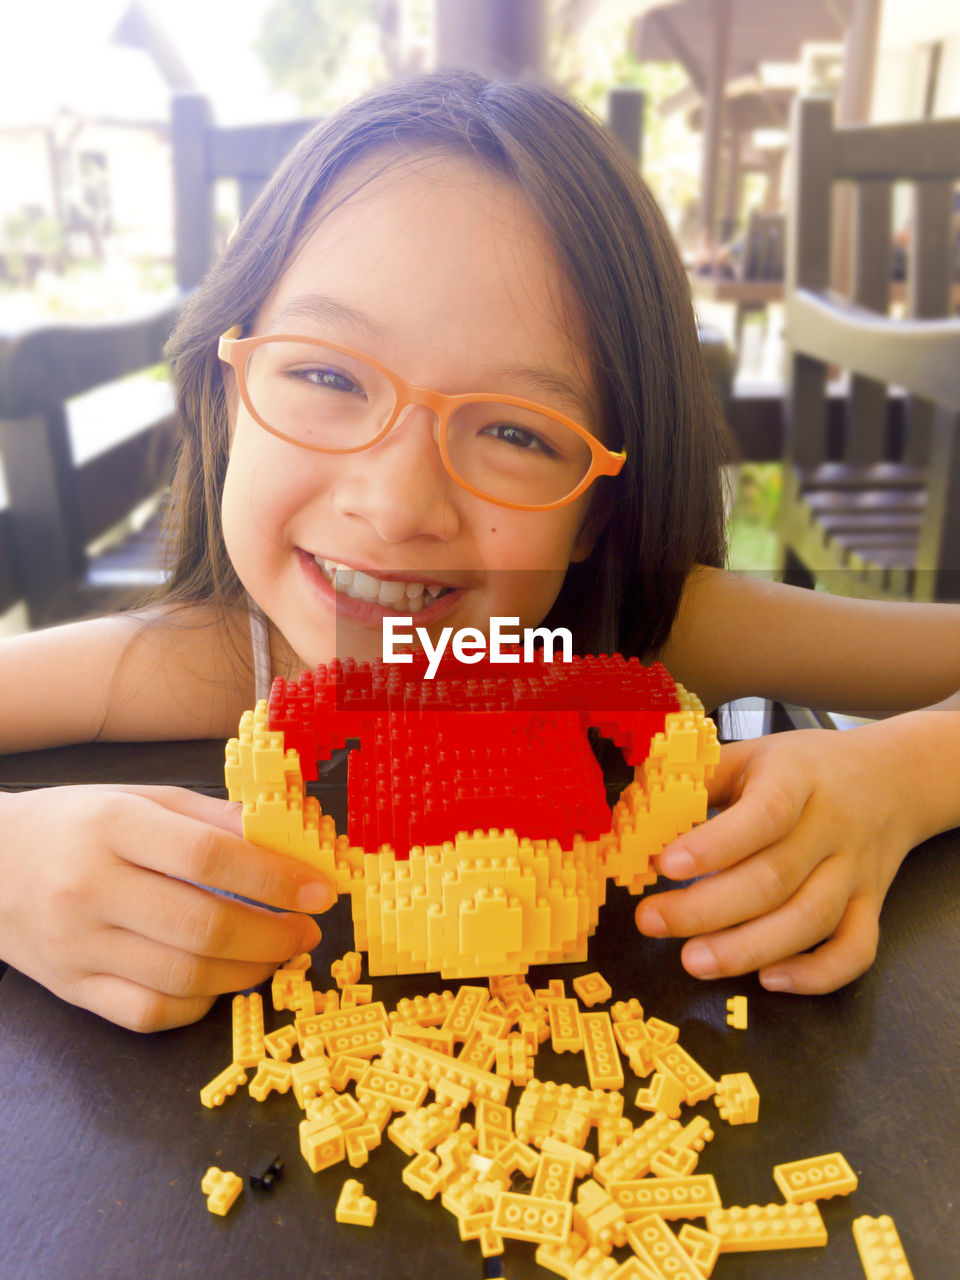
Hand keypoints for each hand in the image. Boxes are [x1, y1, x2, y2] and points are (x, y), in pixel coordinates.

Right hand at [0, 785, 333, 1030]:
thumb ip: (214, 818)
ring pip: (182, 977)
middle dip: (273, 935)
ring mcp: (77, 946)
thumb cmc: (77, 824)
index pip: (210, 857)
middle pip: (203, 926)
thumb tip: (288, 838)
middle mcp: (90, 888)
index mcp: (113, 826)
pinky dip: (198, 1005)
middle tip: (306, 932)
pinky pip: (148, 1014)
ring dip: (248, 972)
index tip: (319, 892)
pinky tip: (221, 982)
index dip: (276, 878)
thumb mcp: (141, 799)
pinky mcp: (71, 989)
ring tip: (276, 955)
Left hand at [634, 726, 920, 993]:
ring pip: (811, 920)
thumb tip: (635, 811)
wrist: (889, 780)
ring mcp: (856, 872)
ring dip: (749, 949)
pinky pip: (855, 951)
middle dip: (707, 910)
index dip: (715, 845)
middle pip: (775, 879)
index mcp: (797, 779)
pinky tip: (769, 980)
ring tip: (693, 961)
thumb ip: (698, 778)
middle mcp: (832, 827)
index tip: (665, 865)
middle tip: (651, 922)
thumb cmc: (803, 769)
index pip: (763, 814)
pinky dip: (816, 975)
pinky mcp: (871, 906)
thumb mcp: (752, 754)